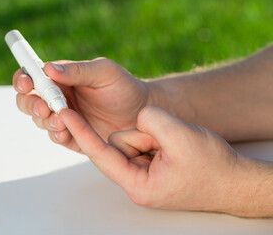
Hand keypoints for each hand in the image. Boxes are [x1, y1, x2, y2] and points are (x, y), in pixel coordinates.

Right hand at [13, 58, 150, 151]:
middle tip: (44, 107)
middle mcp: (58, 97)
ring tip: (60, 119)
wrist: (142, 115)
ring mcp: (64, 118)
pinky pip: (55, 137)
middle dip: (30, 104)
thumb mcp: (104, 73)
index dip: (23, 79)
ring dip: (44, 120)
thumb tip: (47, 68)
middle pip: (28, 100)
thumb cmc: (124, 88)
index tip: (27, 84)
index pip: (32, 76)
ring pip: (39, 120)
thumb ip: (77, 70)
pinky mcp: (72, 136)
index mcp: (62, 78)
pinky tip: (65, 132)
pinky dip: (56, 134)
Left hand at [59, 106, 270, 216]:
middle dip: (140, 135)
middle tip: (166, 141)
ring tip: (175, 144)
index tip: (64, 113)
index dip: (81, 131)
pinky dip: (154, 137)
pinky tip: (172, 144)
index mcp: (137, 184)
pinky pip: (141, 141)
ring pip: (130, 140)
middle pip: (118, 144)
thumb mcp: (181, 137)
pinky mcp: (149, 165)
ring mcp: (142, 173)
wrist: (234, 182)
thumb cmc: (212, 168)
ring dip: (151, 135)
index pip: (100, 153)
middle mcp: (135, 181)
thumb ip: (151, 121)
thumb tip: (138, 115)